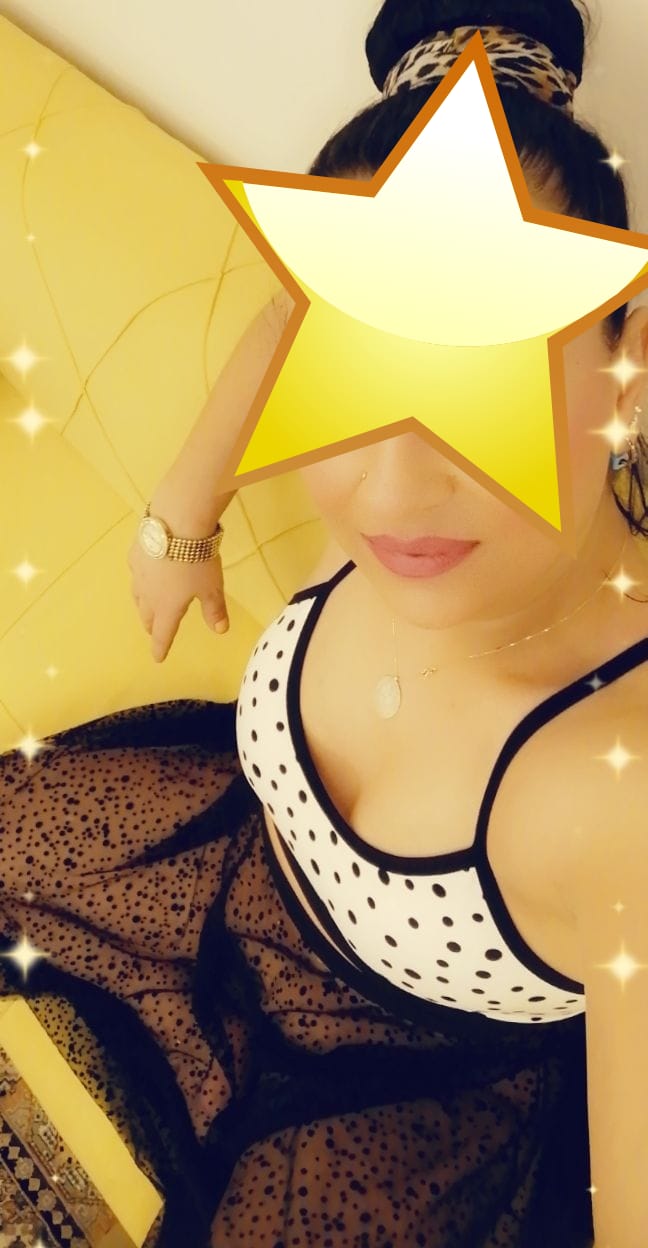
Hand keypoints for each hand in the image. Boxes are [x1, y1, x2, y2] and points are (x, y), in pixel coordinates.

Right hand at [127, 536, 228, 662]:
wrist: (176, 523)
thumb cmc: (198, 560)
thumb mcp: (212, 587)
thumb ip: (214, 609)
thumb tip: (221, 630)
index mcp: (167, 607)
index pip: (163, 633)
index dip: (161, 647)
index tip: (158, 658)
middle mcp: (148, 594)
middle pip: (147, 615)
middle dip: (151, 625)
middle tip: (152, 630)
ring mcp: (139, 573)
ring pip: (137, 595)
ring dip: (142, 605)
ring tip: (145, 606)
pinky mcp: (135, 553)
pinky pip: (136, 572)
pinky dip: (140, 578)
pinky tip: (144, 573)